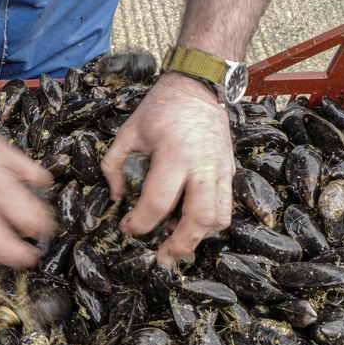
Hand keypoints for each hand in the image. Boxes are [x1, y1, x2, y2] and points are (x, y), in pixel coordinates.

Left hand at [101, 72, 234, 267]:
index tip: (127, 227)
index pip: (158, 203)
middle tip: (162, 258)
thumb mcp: (128, 131)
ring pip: (219, 218)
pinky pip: (226, 206)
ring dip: (199, 238)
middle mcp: (203, 166)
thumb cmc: (160, 108)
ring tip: (177, 245)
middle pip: (198, 219)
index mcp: (174, 155)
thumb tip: (116, 198)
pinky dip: (210, 223)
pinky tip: (190, 224)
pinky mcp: (230, 171)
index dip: (139, 223)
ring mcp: (221, 170)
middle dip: (179, 245)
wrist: (198, 86)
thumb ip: (113, 165)